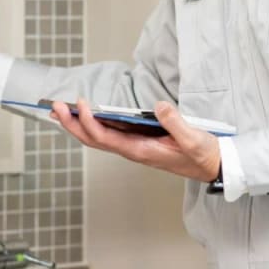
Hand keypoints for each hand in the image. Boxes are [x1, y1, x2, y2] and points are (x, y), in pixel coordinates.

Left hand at [50, 99, 221, 181]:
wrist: (213, 166)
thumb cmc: (203, 155)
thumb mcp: (193, 139)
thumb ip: (175, 123)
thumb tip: (158, 105)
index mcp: (142, 150)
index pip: (106, 138)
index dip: (90, 121)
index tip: (81, 103)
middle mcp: (133, 150)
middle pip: (94, 139)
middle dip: (73, 123)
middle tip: (55, 106)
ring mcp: (136, 147)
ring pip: (99, 138)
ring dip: (79, 124)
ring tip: (62, 110)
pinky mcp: (141, 142)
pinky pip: (111, 135)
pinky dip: (95, 124)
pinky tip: (90, 115)